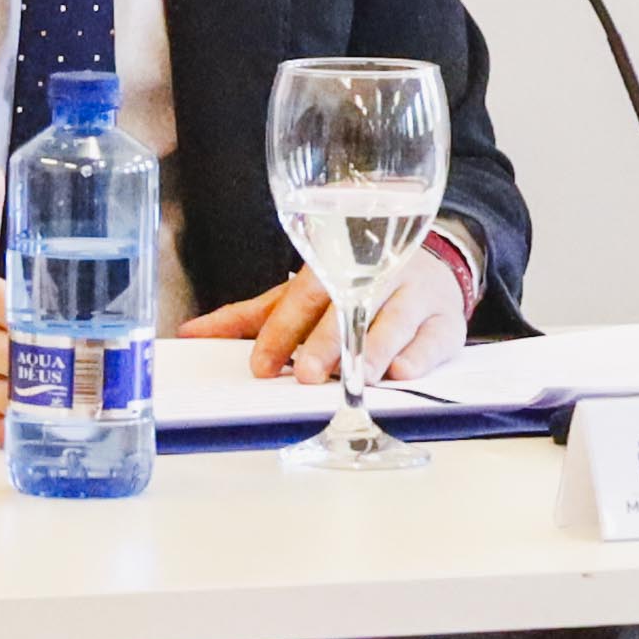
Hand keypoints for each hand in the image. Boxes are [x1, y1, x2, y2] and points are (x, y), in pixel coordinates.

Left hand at [179, 241, 465, 384]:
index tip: (262, 363)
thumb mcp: (306, 293)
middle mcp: (377, 273)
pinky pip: (435, 338)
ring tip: (356, 377)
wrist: (433, 265)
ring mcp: (417, 295)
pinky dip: (419, 356)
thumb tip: (190, 333)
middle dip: (326, 342)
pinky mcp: (447, 323)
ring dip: (373, 349)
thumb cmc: (356, 285)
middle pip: (349, 307)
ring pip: (394, 320)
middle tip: (305, 373)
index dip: (282, 329)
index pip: (304, 293)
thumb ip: (254, 316)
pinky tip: (402, 373)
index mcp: (337, 261)